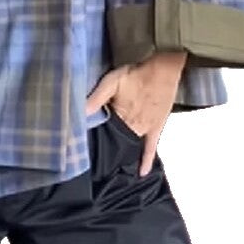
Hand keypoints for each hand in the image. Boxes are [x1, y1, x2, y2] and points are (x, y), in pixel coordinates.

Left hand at [86, 51, 186, 176]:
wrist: (163, 70)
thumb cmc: (136, 73)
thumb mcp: (112, 81)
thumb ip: (97, 97)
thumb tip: (80, 112)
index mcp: (120, 116)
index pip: (105, 134)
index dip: (95, 142)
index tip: (84, 154)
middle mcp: (133, 126)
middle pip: (118, 141)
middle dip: (108, 151)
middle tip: (97, 165)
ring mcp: (145, 128)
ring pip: (132, 145)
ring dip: (123, 154)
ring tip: (113, 169)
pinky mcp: (157, 127)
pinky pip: (151, 147)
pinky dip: (147, 160)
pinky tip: (143, 173)